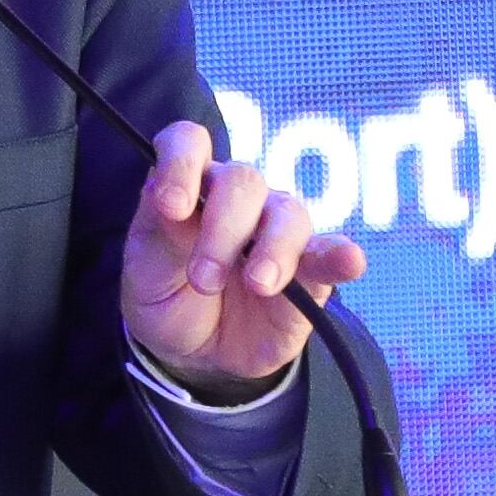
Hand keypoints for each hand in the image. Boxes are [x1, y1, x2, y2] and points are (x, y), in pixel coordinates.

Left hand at [119, 121, 363, 400]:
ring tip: (258, 286)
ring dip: (273, 249)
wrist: (195, 352)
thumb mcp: (145, 270)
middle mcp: (237, 198)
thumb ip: (161, 233)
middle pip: (244, 180)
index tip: (170, 207)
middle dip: (223, 228)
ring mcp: (277, 231)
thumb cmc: (166, 295)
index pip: (189, 143)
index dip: (181, 163)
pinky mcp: (311, 270)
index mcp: (189, 185)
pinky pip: (331, 253)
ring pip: (289, 213)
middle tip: (203, 280)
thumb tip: (173, 202)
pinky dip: (341, 255)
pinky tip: (349, 261)